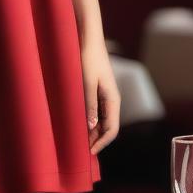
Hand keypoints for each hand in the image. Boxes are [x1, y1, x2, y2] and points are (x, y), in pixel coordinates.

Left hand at [81, 40, 119, 155]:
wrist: (89, 40)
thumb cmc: (89, 59)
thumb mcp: (87, 83)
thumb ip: (90, 105)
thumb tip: (92, 127)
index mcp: (113, 100)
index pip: (112, 129)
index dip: (102, 143)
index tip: (89, 152)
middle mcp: (112, 100)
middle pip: (108, 127)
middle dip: (97, 140)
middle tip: (81, 150)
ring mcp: (106, 96)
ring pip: (102, 120)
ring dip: (93, 131)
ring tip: (79, 140)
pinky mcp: (99, 91)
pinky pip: (97, 111)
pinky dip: (90, 121)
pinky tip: (79, 124)